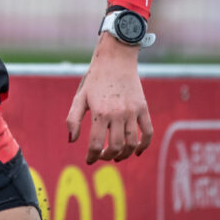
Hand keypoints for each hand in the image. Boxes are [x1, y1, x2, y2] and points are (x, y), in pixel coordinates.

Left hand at [66, 34, 152, 163]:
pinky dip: (143, 145)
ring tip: (116, 156)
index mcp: (99, 112)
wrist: (115, 60)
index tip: (89, 160)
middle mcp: (117, 114)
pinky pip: (148, 132)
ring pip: (131, 143)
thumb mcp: (80, 97)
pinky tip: (136, 152)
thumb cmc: (94, 79)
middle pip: (115, 147)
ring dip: (124, 154)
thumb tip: (71, 141)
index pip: (95, 144)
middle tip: (102, 156)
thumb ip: (73, 119)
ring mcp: (132, 112)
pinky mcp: (143, 108)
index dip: (92, 156)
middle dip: (107, 156)